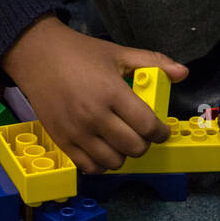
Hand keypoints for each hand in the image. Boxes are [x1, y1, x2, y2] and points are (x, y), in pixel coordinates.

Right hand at [1, 15, 188, 173]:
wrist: (36, 55)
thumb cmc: (79, 53)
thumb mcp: (117, 53)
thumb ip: (152, 62)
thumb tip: (183, 73)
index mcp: (111, 92)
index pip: (147, 125)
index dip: (160, 132)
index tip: (161, 130)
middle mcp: (94, 116)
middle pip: (134, 147)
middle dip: (144, 143)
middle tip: (141, 133)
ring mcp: (76, 131)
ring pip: (114, 162)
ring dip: (123, 155)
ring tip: (122, 141)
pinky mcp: (61, 141)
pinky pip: (89, 167)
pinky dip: (101, 164)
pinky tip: (104, 149)